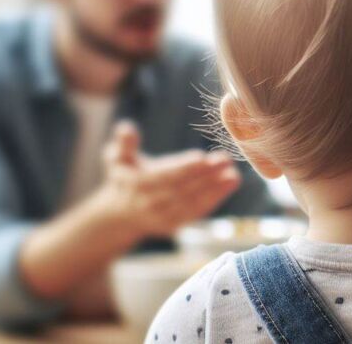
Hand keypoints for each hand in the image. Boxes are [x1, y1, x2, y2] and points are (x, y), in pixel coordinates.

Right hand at [89, 122, 241, 237]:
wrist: (120, 215)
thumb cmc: (123, 177)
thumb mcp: (117, 158)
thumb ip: (124, 144)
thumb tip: (126, 127)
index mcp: (138, 184)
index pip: (165, 175)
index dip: (184, 167)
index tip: (202, 157)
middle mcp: (152, 203)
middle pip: (183, 188)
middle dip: (206, 175)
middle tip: (226, 160)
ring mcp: (164, 216)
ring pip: (193, 202)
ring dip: (215, 189)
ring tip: (234, 174)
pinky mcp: (175, 224)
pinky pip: (197, 211)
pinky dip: (215, 199)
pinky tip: (229, 185)